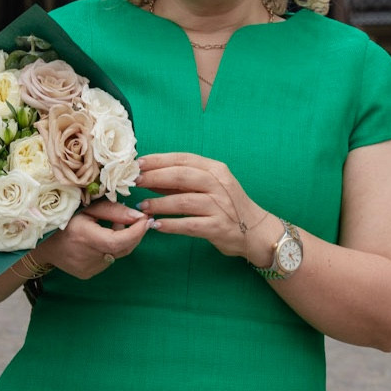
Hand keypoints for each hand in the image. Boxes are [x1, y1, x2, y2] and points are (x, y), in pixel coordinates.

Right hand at [35, 198, 149, 279]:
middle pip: (122, 249)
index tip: (146, 220)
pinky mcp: (86, 274)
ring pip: (116, 255)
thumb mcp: (87, 208)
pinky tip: (98, 240)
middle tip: (137, 221)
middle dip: (134, 235)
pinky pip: (107, 261)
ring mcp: (87, 268)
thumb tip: (140, 217)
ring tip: (111, 227)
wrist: (40, 242)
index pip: (119, 241)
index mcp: (85, 237)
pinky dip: (109, 250)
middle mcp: (87, 256)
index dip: (136, 232)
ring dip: (120, 241)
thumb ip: (114, 212)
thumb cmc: (64, 218)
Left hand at [137, 152, 279, 263]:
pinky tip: (156, 225)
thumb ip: (182, 182)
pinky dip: (171, 225)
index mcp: (215, 169)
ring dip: (159, 203)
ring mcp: (219, 206)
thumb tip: (149, 176)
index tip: (138, 163)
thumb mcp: (209, 187)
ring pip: (183, 201)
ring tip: (142, 207)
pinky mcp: (218, 227)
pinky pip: (189, 225)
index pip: (183, 159)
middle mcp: (218, 184)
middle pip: (181, 176)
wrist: (255, 230)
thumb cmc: (227, 206)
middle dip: (154, 177)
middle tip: (134, 182)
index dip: (158, 160)